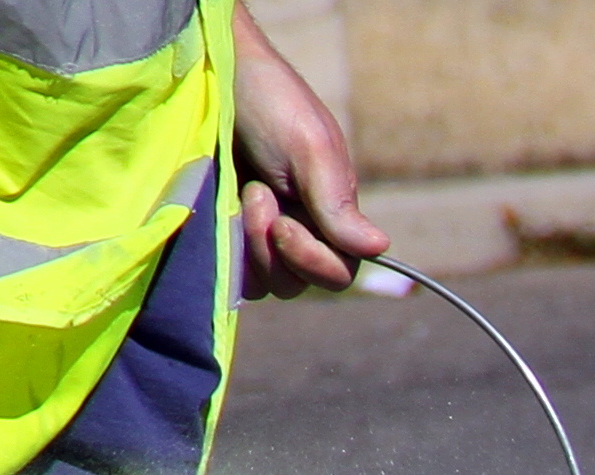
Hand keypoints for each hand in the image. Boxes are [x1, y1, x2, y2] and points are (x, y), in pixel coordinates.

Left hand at [230, 9, 389, 294]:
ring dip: (249, 245)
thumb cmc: (270, 102)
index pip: (338, 273)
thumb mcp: (311, 150)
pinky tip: (220, 208)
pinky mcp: (226, 230)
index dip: (312, 261)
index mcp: (333, 215)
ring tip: (241, 193)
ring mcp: (261, 233)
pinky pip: (232, 271)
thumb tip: (380, 249)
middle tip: (257, 194)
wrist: (214, 71)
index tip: (283, 223)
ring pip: (264, 282)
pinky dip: (226, 250)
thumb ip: (338, 205)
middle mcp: (303, 230)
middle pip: (300, 283)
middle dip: (274, 249)